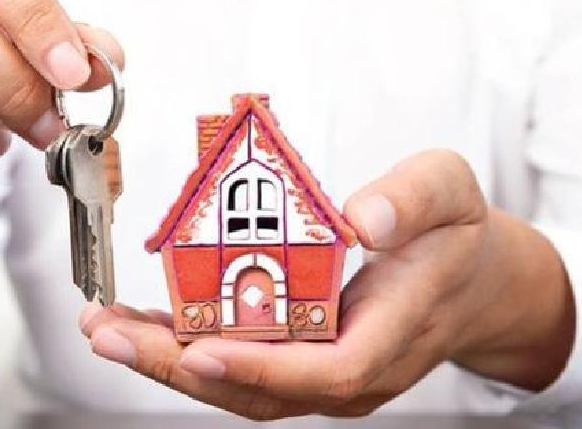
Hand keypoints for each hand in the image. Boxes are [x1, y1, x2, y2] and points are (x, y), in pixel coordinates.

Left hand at [80, 150, 574, 419]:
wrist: (474, 279)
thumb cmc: (458, 237)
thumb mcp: (451, 192)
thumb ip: (414, 198)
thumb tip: (363, 216)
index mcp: (393, 333)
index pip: (326, 371)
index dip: (261, 368)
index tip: (200, 351)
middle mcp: (352, 369)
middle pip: (259, 390)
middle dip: (179, 368)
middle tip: (111, 333)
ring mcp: (323, 368)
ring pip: (238, 383)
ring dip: (168, 359)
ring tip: (107, 326)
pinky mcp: (302, 356)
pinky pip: (239, 361)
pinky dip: (187, 344)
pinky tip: (145, 322)